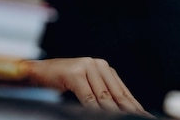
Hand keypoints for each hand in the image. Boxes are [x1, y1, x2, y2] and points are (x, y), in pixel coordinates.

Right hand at [18, 57, 152, 116]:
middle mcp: (98, 64)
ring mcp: (87, 66)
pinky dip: (94, 110)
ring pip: (104, 97)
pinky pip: (88, 97)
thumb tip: (119, 111)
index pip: (123, 92)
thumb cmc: (59, 82)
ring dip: (113, 113)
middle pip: (116, 95)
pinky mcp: (75, 72)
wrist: (35, 72)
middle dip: (128, 111)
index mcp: (104, 67)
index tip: (144, 118)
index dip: (134, 107)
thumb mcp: (85, 88)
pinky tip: (99, 116)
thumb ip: (101, 97)